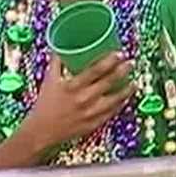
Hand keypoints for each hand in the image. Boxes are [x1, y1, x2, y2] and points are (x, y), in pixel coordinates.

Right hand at [21, 54, 137, 152]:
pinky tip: (125, 97)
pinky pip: (112, 112)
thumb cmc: (45, 104)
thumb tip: (61, 44)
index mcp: (72, 87)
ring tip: (134, 81)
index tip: (120, 53)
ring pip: (115, 99)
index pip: (95, 71)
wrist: (41, 132)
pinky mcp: (94, 124)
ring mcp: (90, 113)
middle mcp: (83, 99)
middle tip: (131, 62)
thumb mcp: (49, 80)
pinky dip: (120, 103)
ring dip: (127, 89)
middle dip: (123, 71)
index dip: (110, 61)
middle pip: (109, 82)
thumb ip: (57, 62)